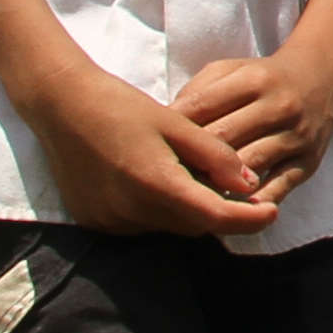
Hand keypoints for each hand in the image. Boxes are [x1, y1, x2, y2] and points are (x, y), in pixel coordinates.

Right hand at [15, 61, 280, 235]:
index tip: (273, 211)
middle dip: (218, 209)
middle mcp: (132, 212)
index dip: (249, 219)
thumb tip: (249, 183)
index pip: (215, 218)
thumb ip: (214, 155)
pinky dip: (158, 208)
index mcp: (156, 185)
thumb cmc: (121, 106)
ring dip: (187, 208)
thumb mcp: (176, 123)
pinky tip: (154, 178)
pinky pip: (142, 224)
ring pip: (169, 226)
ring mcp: (110, 222)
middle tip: (234, 183)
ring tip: (189, 173)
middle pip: (194, 224)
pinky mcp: (95, 222)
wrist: (60, 107)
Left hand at [175, 41, 332, 193]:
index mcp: (253, 80)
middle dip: (192, 158)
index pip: (203, 107)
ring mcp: (296, 136)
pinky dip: (252, 203)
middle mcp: (278, 106)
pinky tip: (230, 208)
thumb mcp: (230, 70)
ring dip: (217, 182)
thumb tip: (166, 126)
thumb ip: (198, 92)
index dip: (175, 128)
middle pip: (223, 139)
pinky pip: (277, 188)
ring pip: (248, 165)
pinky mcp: (308, 162)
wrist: (320, 79)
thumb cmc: (262, 79)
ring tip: (192, 194)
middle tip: (167, 175)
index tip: (156, 145)